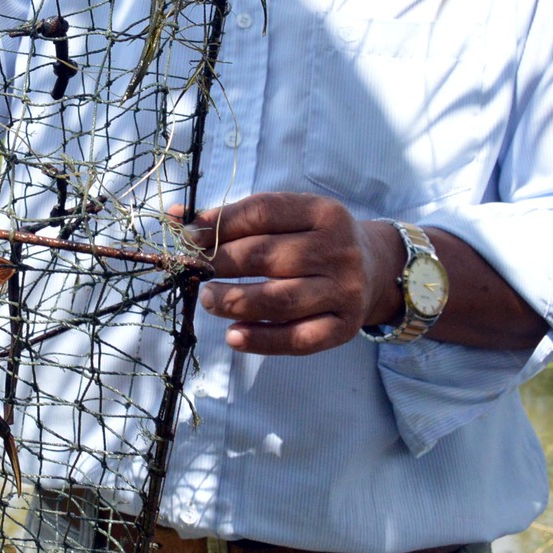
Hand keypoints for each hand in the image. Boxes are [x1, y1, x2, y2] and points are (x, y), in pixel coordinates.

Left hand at [184, 193, 404, 354]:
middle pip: (267, 256)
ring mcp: (344, 290)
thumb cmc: (315, 239)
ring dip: (234, 301)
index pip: (263, 212)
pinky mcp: (344, 327)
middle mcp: (338, 249)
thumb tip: (176, 219)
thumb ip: (238, 218)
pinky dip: (262, 340)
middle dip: (220, 262)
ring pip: (279, 300)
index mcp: (323, 212)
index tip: (188, 235)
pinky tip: (233, 336)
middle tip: (195, 270)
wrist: (376, 269)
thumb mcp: (290, 217)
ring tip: (207, 299)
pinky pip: (298, 338)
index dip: (219, 223)